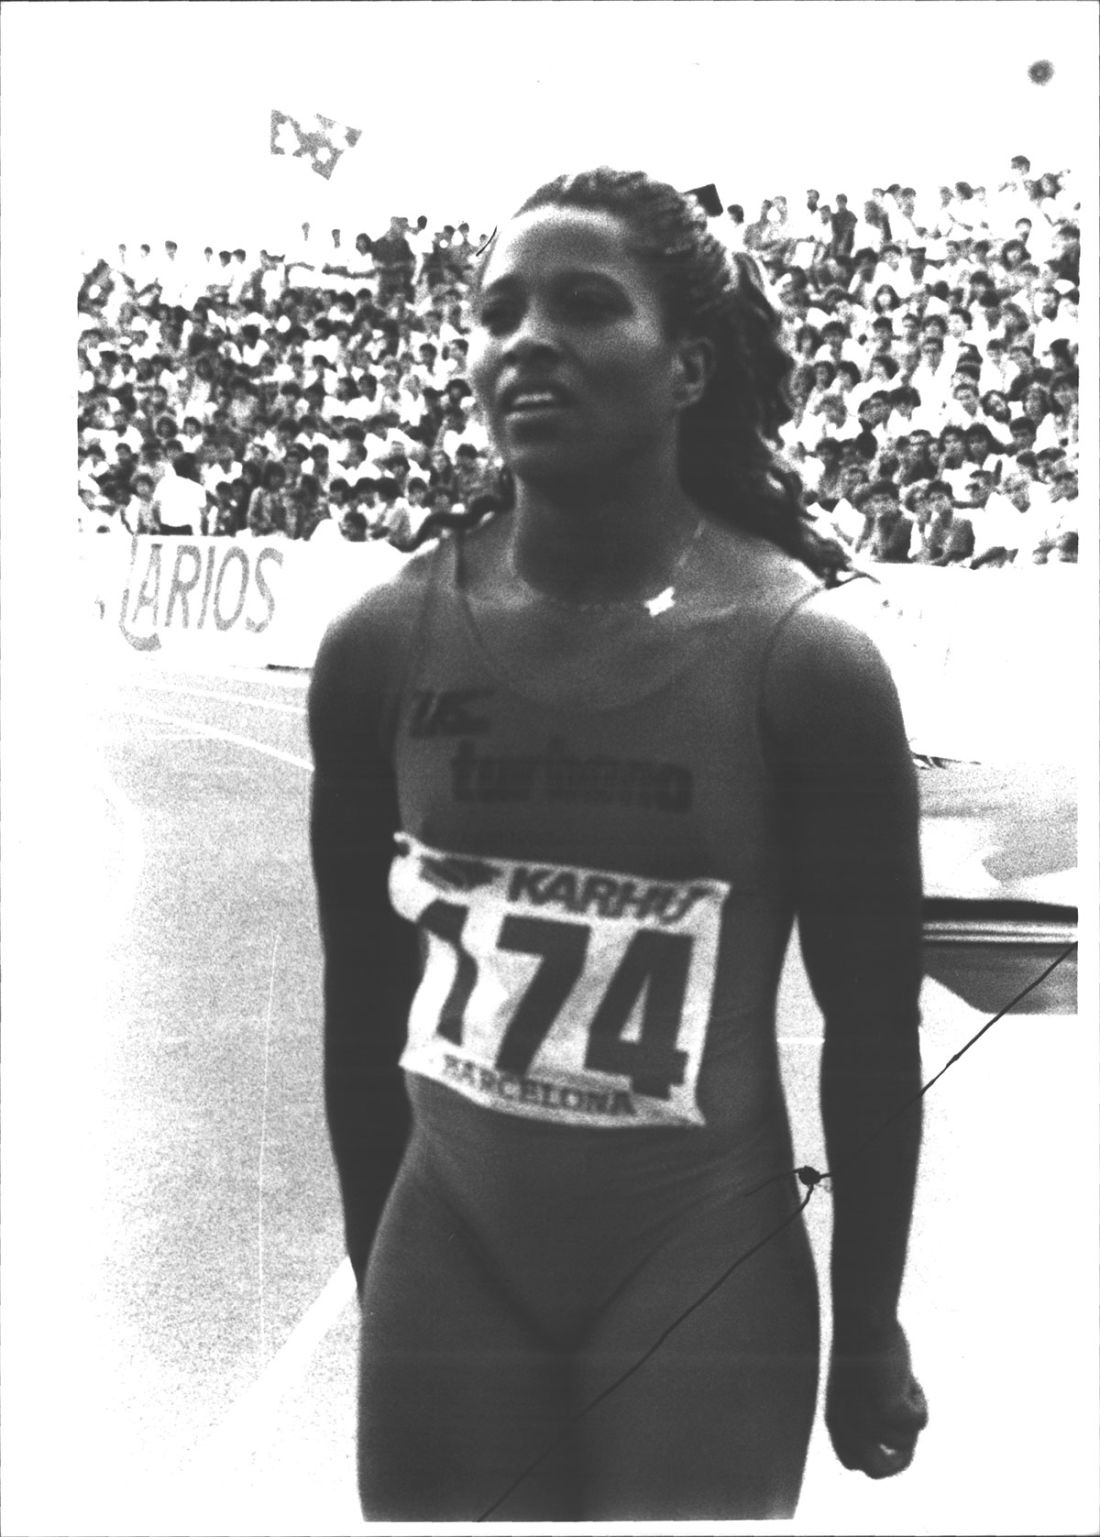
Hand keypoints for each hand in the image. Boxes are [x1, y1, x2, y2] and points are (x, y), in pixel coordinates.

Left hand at [825, 1320, 927, 1478]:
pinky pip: (919, 1421)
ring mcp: (867, 1419)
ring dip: (912, 1413)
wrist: (862, 1319)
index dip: (877, 1456)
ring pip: (906, 1439)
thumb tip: (897, 1439)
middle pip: (876, 1470)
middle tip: (911, 1438)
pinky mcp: (888, 1408)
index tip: (892, 1439)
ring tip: (902, 1382)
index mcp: (836, 1418)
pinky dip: (921, 1400)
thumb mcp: (861, 1386)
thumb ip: (872, 1412)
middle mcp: (847, 1425)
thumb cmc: (864, 1345)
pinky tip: (909, 1376)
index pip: (852, 1461)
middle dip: (899, 1460)